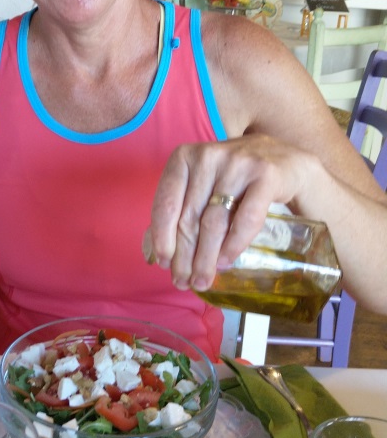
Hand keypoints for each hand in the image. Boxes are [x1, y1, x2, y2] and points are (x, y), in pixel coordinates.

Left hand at [145, 135, 311, 291]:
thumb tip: (151, 254)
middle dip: (184, 255)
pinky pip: (246, 218)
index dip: (162, 237)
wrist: (285, 162)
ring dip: (206, 257)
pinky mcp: (266, 176)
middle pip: (190, 216)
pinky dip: (233, 244)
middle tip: (184, 282)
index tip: (163, 263)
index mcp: (184, 156)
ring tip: (203, 279)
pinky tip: (225, 261)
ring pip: (215, 221)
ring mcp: (238, 164)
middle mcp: (209, 156)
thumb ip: (177, 212)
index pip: (166, 202)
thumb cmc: (235, 180)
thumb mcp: (201, 186)